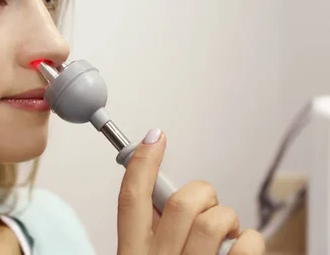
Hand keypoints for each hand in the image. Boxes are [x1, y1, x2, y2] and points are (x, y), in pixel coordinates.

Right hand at [117, 129, 264, 254]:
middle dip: (201, 194)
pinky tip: (241, 244)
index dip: (142, 162)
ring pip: (213, 221)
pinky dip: (250, 239)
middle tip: (206, 206)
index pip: (131, 198)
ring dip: (225, 218)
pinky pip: (245, 245)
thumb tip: (158, 195)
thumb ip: (148, 231)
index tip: (155, 137)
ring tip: (225, 231)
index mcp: (134, 254)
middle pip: (180, 203)